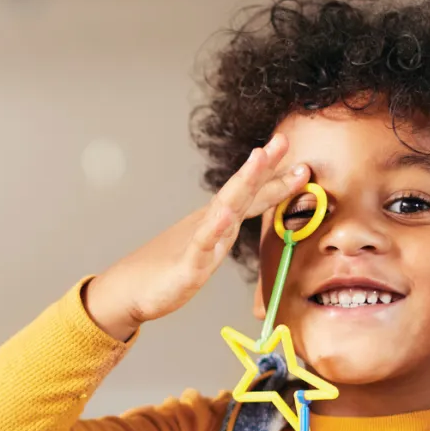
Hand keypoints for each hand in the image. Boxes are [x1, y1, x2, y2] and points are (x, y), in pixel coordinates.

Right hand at [85, 133, 310, 339]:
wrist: (129, 290)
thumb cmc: (166, 269)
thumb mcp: (204, 247)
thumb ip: (222, 229)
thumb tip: (238, 214)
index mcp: (217, 223)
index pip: (251, 197)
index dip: (276, 178)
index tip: (299, 160)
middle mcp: (210, 226)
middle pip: (241, 193)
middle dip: (264, 167)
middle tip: (282, 140)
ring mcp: (198, 243)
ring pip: (224, 210)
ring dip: (243, 183)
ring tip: (258, 159)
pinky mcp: (186, 266)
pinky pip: (201, 245)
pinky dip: (213, 228)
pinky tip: (223, 214)